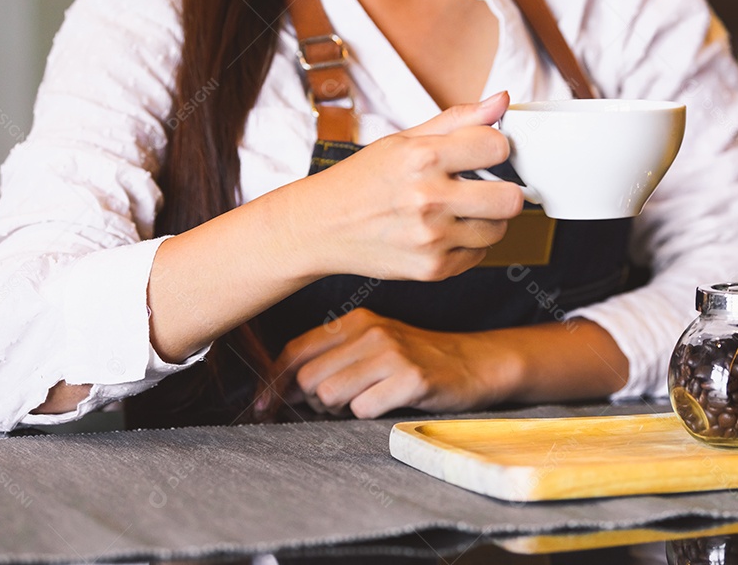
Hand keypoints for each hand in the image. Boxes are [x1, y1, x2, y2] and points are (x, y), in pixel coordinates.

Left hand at [274, 308, 520, 418]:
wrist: (473, 363)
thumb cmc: (415, 360)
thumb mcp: (372, 346)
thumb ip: (329, 358)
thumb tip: (280, 390)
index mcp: (355, 321)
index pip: (294, 350)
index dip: (274, 383)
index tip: (264, 406)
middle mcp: (370, 331)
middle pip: (307, 379)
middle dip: (314, 402)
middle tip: (340, 405)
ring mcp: (391, 353)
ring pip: (329, 395)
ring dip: (341, 410)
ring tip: (366, 402)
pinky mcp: (411, 378)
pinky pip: (363, 409)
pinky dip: (369, 415)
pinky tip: (388, 404)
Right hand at [291, 92, 524, 282]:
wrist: (320, 227)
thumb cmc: (363, 180)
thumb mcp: (403, 140)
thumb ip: (458, 120)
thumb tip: (502, 100)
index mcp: (421, 158)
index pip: (497, 146)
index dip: (495, 147)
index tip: (483, 152)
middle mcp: (427, 199)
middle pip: (510, 199)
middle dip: (503, 190)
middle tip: (484, 187)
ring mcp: (431, 239)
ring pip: (499, 230)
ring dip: (486, 219)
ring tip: (458, 210)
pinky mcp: (433, 269)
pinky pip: (479, 255)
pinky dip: (467, 244)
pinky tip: (442, 232)